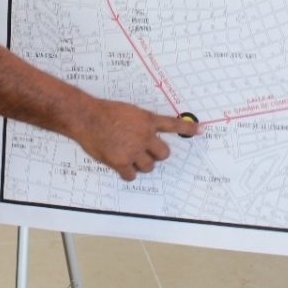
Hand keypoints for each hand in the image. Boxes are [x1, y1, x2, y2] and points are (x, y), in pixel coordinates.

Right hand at [74, 98, 199, 180]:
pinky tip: (122, 168)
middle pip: (163, 154)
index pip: (173, 125)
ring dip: (142, 165)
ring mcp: (133, 151)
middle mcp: (144, 136)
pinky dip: (128, 174)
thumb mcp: (128, 111)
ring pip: (149, 167)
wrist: (87, 117)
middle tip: (146, 152)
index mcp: (147, 121)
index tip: (200, 130)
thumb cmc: (104, 111)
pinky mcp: (121, 162)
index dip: (188, 129)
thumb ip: (140, 122)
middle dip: (156, 155)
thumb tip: (145, 131)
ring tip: (130, 158)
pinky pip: (131, 175)